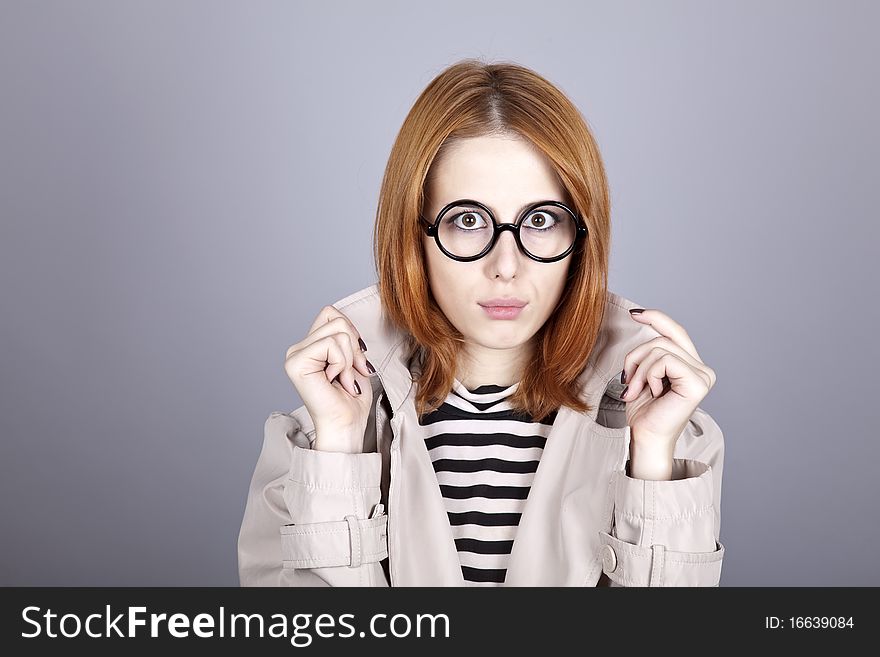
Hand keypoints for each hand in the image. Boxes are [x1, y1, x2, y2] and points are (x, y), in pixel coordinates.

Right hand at [283, 305, 374, 451]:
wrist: (346, 425)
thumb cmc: (351, 398)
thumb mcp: (353, 358)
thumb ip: (345, 336)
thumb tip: (347, 324)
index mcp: (309, 346)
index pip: (332, 313)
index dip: (351, 333)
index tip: (354, 361)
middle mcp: (297, 348)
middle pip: (336, 319)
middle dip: (354, 348)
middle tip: (350, 374)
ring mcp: (294, 355)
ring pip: (338, 331)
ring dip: (349, 359)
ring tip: (342, 380)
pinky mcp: (296, 363)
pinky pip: (332, 344)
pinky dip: (342, 364)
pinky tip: (335, 381)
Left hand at [620, 308, 716, 463]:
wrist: (644, 438)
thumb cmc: (643, 411)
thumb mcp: (643, 373)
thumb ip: (650, 351)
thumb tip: (641, 316)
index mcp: (691, 366)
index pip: (675, 331)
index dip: (656, 317)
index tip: (634, 313)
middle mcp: (702, 369)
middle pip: (663, 338)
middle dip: (636, 356)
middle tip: (626, 380)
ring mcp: (702, 376)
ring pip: (660, 348)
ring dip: (638, 369)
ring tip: (634, 390)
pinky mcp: (697, 383)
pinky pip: (664, 361)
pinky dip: (648, 375)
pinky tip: (650, 393)